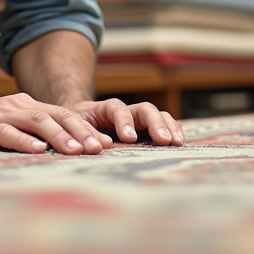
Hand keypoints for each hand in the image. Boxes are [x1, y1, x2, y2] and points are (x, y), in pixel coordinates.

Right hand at [0, 92, 113, 154]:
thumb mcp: (2, 128)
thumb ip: (27, 134)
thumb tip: (56, 152)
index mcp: (24, 107)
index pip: (63, 115)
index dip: (86, 128)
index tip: (108, 144)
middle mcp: (15, 107)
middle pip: (57, 115)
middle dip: (82, 132)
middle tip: (102, 148)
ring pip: (37, 121)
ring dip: (60, 136)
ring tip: (79, 150)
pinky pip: (5, 132)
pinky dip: (24, 140)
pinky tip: (38, 150)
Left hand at [69, 98, 183, 146]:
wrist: (80, 126)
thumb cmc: (76, 128)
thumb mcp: (74, 129)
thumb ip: (87, 134)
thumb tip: (102, 145)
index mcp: (105, 109)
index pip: (118, 109)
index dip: (125, 121)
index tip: (129, 138)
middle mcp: (126, 112)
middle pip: (144, 109)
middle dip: (155, 123)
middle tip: (163, 140)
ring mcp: (139, 120)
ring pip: (158, 115)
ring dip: (168, 127)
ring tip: (176, 143)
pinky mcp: (148, 131)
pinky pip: (165, 126)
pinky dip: (173, 131)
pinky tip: (179, 143)